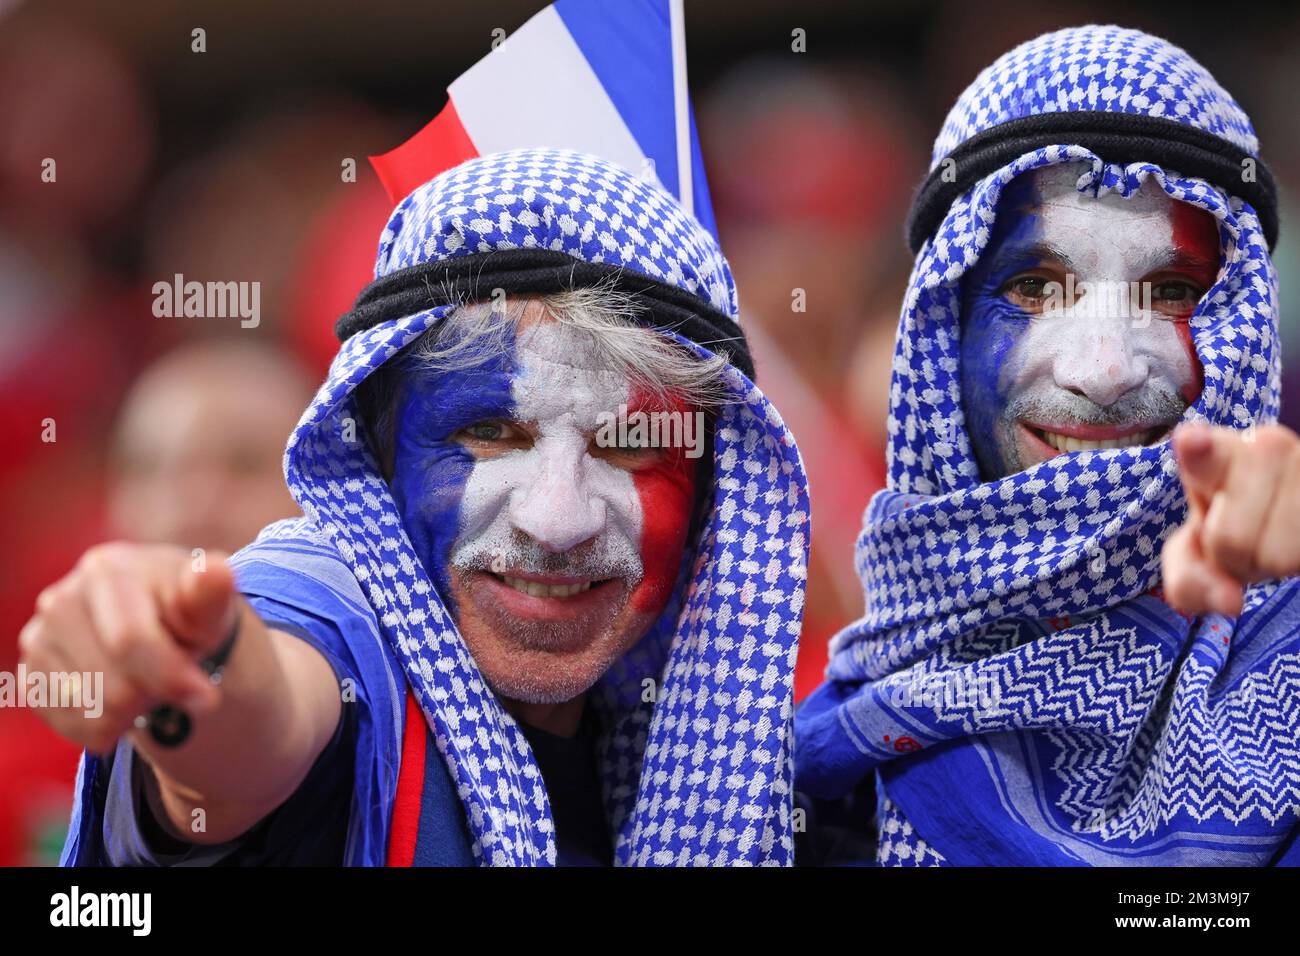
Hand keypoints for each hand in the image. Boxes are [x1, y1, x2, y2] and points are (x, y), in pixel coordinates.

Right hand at [17, 543, 239, 753]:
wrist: (163, 627)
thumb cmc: (190, 615)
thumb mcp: (211, 606)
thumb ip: (212, 593)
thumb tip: (214, 571)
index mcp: (107, 570)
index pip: (130, 641)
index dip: (171, 678)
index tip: (206, 699)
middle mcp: (61, 600)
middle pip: (113, 687)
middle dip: (155, 694)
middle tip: (174, 678)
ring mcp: (39, 638)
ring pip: (91, 711)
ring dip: (133, 711)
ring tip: (149, 682)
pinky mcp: (30, 676)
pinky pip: (70, 725)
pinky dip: (107, 726)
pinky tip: (124, 699)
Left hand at [1162, 423, 1299, 616]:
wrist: (1290, 510)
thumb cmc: (1231, 526)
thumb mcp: (1195, 550)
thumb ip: (1189, 580)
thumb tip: (1231, 602)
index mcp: (1215, 451)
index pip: (1205, 452)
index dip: (1198, 451)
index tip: (1192, 442)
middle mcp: (1265, 447)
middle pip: (1228, 540)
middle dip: (1228, 558)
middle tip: (1241, 534)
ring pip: (1272, 557)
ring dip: (1265, 564)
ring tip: (1267, 536)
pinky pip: (1298, 559)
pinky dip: (1290, 567)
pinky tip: (1291, 539)